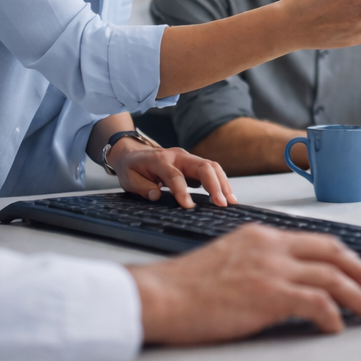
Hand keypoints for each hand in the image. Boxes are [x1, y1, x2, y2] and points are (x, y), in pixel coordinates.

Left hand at [110, 140, 234, 208]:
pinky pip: (212, 171)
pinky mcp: (194, 164)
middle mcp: (178, 156)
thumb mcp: (129, 179)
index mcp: (160, 160)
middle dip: (215, 185)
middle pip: (202, 166)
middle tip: (221, 204)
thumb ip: (142, 188)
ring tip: (230, 201)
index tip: (190, 207)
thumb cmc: (132, 168)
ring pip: (212, 166)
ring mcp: (188, 158)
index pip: (175, 176)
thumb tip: (157, 196)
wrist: (133, 154)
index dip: (183, 192)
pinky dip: (221, 182)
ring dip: (223, 183)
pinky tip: (227, 196)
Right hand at [129, 224, 360, 342]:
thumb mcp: (227, 258)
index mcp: (261, 235)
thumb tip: (280, 281)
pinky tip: (336, 328)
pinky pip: (317, 303)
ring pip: (333, 278)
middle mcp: (271, 247)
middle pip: (334, 253)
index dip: (343, 256)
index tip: (356, 271)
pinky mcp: (269, 295)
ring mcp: (272, 269)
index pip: (315, 240)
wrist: (161, 296)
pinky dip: (333, 316)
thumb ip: (256, 261)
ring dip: (359, 298)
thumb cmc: (184, 286)